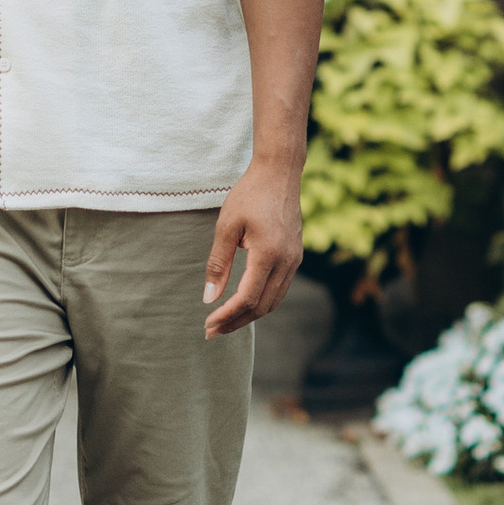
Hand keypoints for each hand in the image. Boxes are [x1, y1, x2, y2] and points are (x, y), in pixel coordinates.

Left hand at [202, 161, 302, 339]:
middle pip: (261, 307)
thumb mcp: (226, 226)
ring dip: (248, 315)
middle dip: (236, 322)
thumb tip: (209, 298)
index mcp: (269, 254)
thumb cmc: (249, 195)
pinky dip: (260, 301)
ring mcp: (295, 260)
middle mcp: (286, 262)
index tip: (207, 324)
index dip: (226, 316)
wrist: (279, 173)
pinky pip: (279, 289)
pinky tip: (243, 302)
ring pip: (273, 301)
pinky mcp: (295, 257)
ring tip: (225, 322)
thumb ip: (218, 264)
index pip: (247, 298)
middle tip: (212, 331)